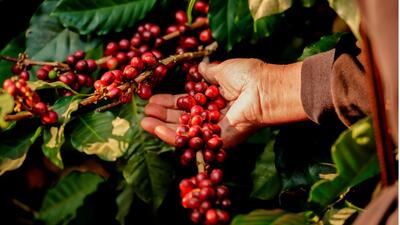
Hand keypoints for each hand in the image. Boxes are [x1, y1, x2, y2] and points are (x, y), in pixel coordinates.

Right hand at [141, 59, 307, 147]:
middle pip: (182, 119)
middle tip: (144, 112)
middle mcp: (213, 116)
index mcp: (214, 99)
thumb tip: (200, 67)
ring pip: (184, 132)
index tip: (152, 99)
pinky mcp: (218, 141)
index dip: (170, 101)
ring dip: (162, 128)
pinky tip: (155, 129)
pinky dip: (173, 136)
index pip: (187, 102)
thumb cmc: (249, 76)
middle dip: (162, 116)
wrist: (264, 89)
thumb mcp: (224, 69)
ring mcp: (215, 130)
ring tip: (144, 122)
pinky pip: (192, 140)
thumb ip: (209, 72)